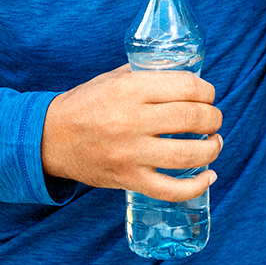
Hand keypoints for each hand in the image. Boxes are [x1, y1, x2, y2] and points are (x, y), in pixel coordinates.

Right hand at [40, 65, 221, 200]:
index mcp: (130, 89)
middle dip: (213, 118)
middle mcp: (132, 120)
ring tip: (214, 142)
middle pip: (192, 119)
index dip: (207, 91)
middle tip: (213, 119)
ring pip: (188, 155)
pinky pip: (171, 190)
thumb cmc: (86, 104)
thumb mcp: (114, 78)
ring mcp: (131, 153)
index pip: (186, 87)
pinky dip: (196, 186)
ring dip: (212, 148)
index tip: (209, 95)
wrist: (51, 138)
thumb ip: (148, 74)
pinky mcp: (129, 179)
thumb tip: (187, 74)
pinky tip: (208, 176)